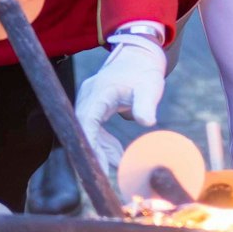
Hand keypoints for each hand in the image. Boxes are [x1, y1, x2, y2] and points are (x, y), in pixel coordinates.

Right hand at [74, 35, 166, 171]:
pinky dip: (105, 144)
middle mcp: (89, 97)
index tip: (95, 164)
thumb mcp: (149, 87)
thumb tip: (147, 122)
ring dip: (100, 151)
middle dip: (91, 153)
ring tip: (115, 169)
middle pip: (83, 130)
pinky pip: (96, 130)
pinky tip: (116, 158)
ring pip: (88, 132)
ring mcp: (91, 102)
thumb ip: (146, 104)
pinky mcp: (96, 107)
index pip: (86, 120)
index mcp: (98, 91)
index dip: (89, 144)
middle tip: (102, 176)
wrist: (140, 55)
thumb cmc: (144, 71)